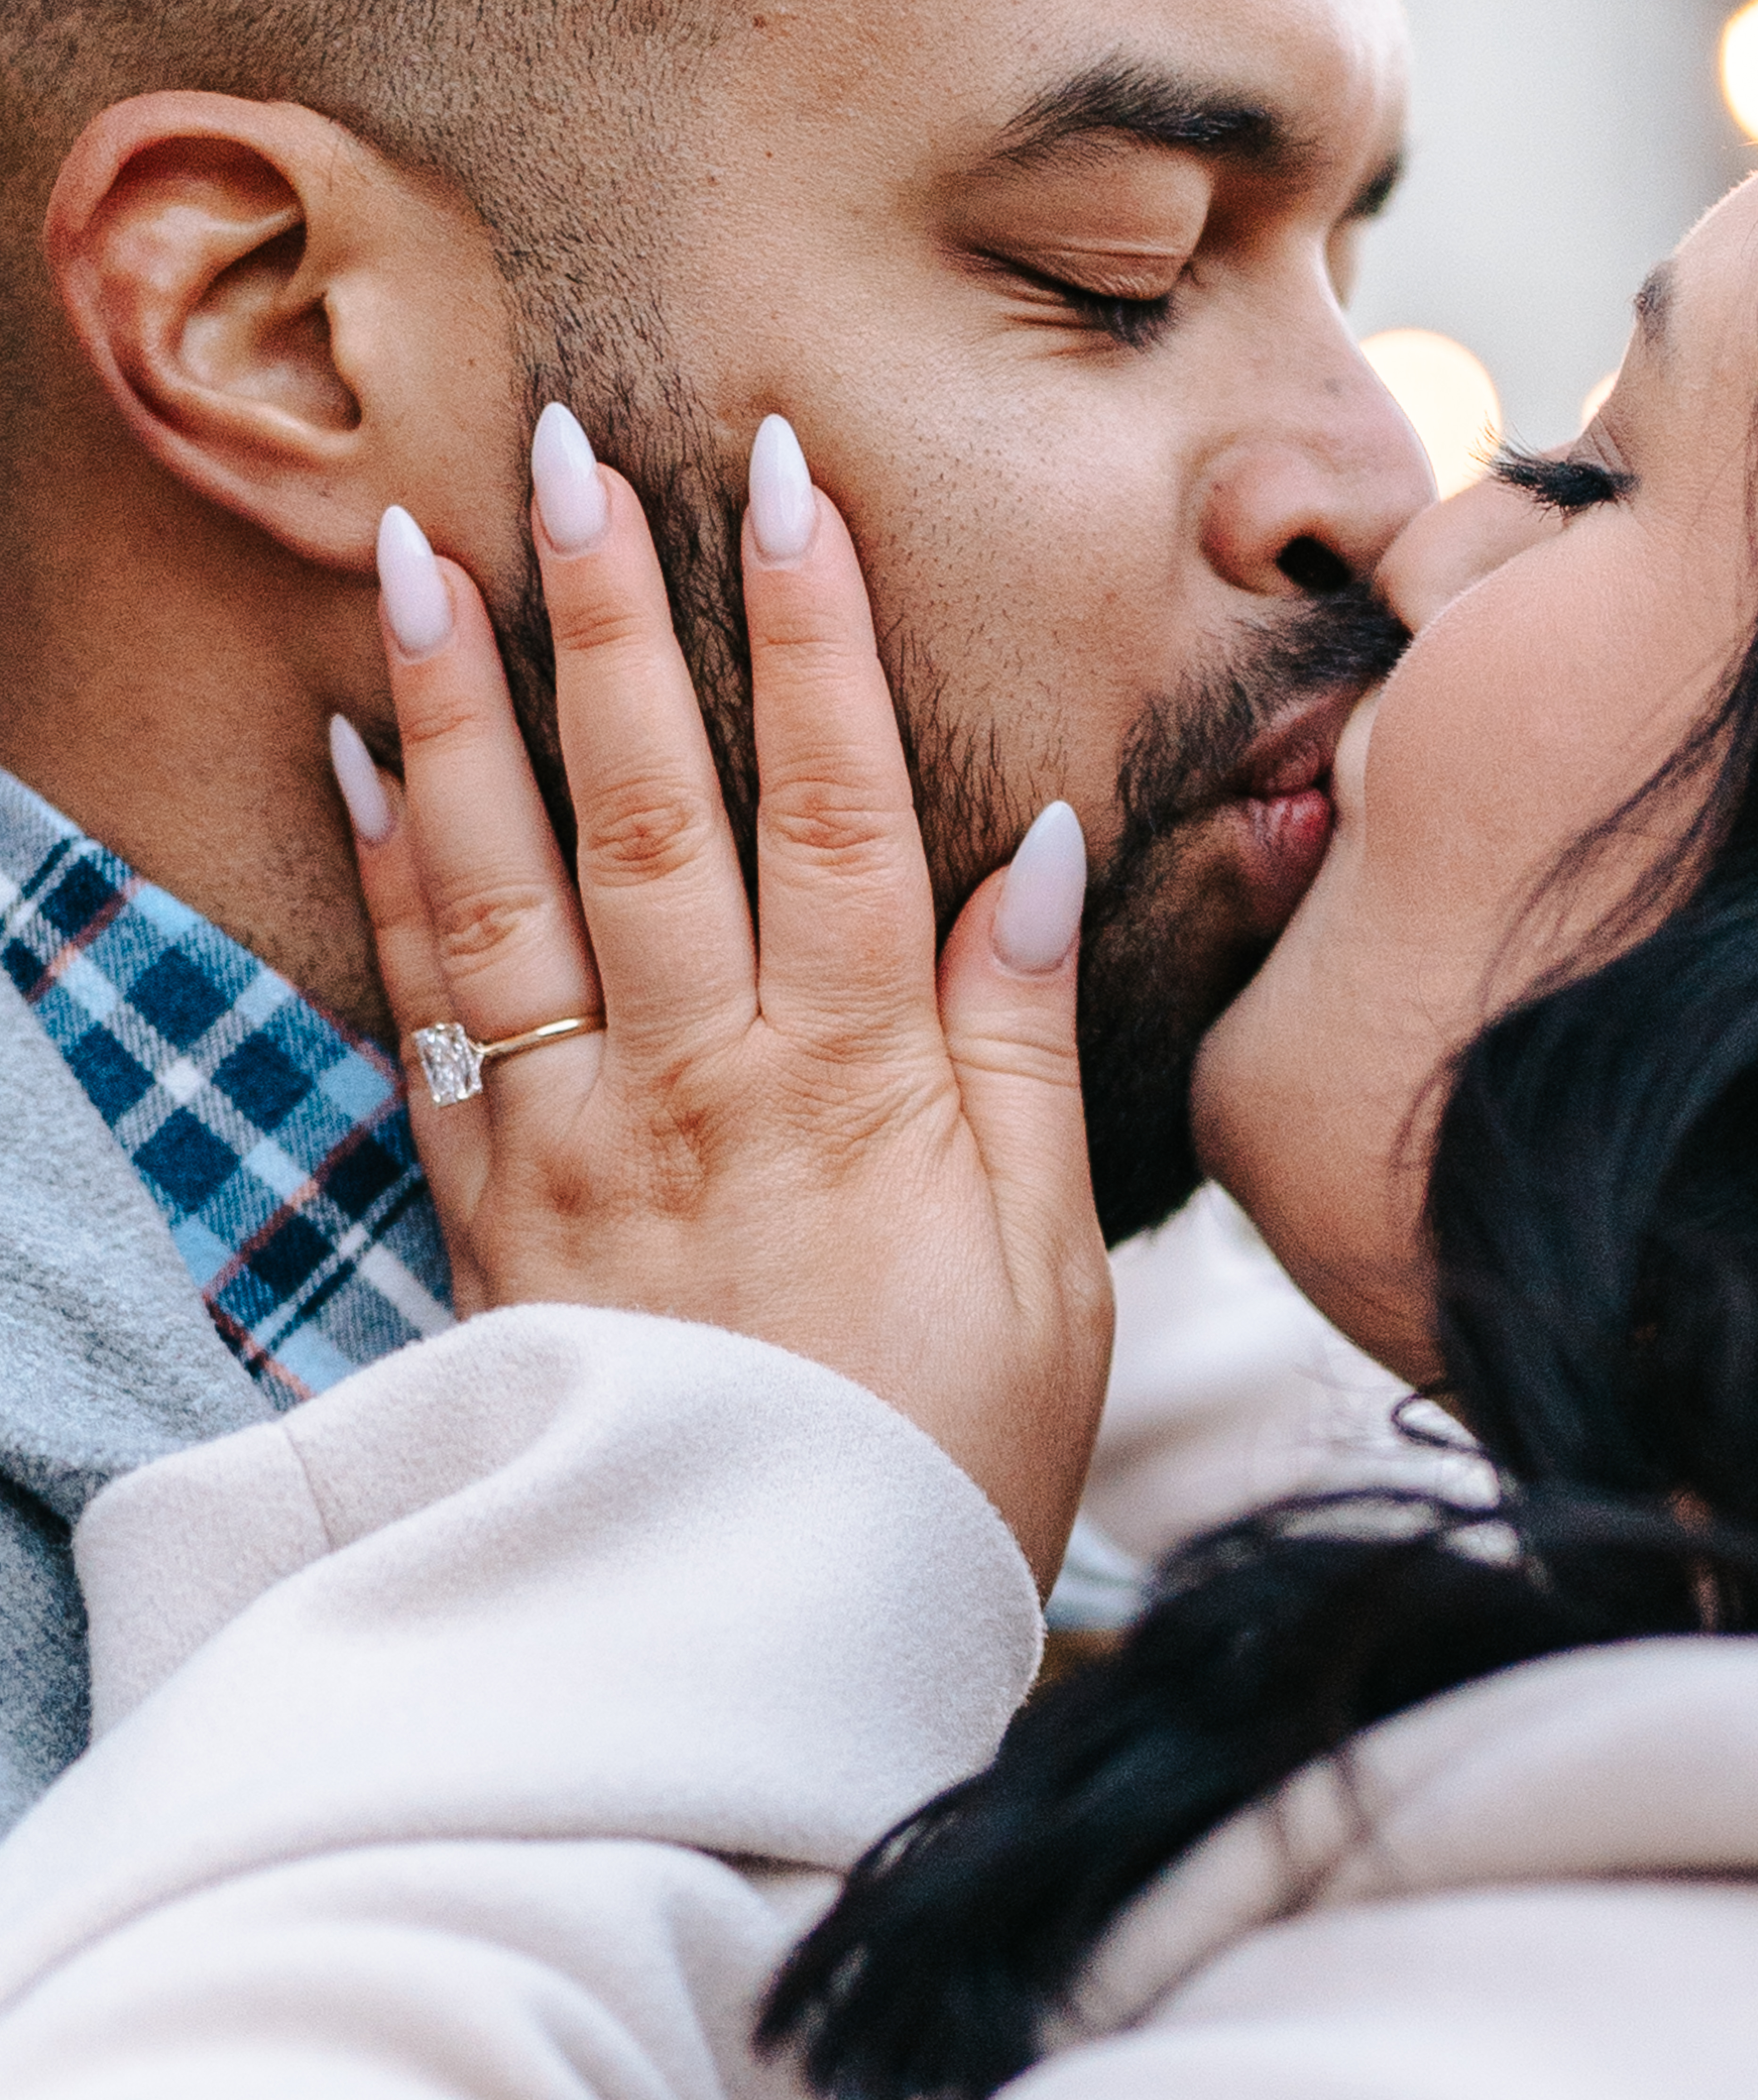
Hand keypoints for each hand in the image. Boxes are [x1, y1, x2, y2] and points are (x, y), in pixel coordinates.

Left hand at [329, 410, 1111, 1592]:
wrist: (758, 1638)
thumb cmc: (933, 1459)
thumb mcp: (1048, 1275)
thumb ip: (1022, 1057)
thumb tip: (1041, 855)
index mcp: (858, 1092)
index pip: (843, 814)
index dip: (818, 638)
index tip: (787, 480)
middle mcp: (704, 1089)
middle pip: (656, 815)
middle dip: (614, 622)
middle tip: (565, 452)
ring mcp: (577, 1149)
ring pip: (512, 894)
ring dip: (464, 717)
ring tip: (425, 559)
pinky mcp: (489, 1219)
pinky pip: (423, 1026)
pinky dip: (387, 891)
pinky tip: (358, 769)